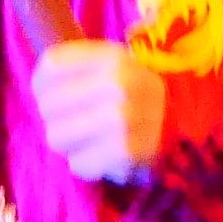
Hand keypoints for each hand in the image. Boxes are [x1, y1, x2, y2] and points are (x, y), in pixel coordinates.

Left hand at [31, 39, 167, 184]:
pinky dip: (87, 163)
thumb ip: (76, 65)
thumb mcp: (115, 65)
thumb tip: (38, 82)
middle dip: (57, 116)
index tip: (53, 92)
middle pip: (48, 104)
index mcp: (112, 57)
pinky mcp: (125, 153)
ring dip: (69, 142)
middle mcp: (118, 85)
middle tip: (78, 119)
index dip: (43, 83)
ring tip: (90, 138)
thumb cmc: (137, 95)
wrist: (184, 126)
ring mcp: (122, 120)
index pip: (50, 66)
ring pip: (56, 137)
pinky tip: (104, 154)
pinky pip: (77, 164)